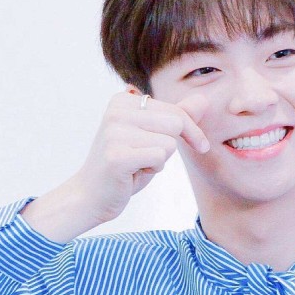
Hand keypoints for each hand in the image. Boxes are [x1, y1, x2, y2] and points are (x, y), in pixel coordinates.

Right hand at [71, 89, 209, 225]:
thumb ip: (176, 117)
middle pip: (176, 123)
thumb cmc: (126, 166)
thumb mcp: (153, 137)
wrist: (91, 195)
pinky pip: (159, 157)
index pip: (175, 110)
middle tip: (149, 157)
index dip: (192, 130)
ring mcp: (114, 132)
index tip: (200, 144)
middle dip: (173, 146)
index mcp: (123, 101)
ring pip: (169, 143)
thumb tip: (204, 99)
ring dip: (160, 160)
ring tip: (137, 164)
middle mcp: (117, 111)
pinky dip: (154, 169)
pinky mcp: (117, 155)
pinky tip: (133, 172)